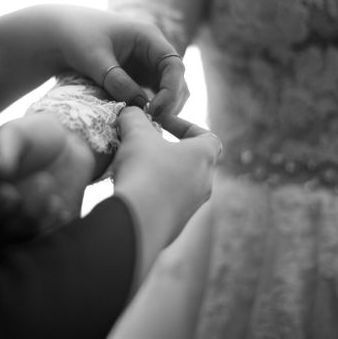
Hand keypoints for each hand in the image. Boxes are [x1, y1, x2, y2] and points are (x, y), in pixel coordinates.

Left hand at [0, 4, 188, 121]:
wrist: (57, 35)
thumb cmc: (75, 38)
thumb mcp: (95, 59)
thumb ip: (117, 81)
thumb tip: (140, 106)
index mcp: (148, 36)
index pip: (174, 65)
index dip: (171, 90)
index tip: (156, 111)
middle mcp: (152, 51)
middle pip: (177, 81)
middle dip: (171, 103)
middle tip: (155, 125)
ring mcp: (146, 66)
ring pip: (168, 92)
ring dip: (163, 109)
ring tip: (148, 127)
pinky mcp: (137, 79)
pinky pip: (152, 97)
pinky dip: (150, 110)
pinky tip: (139, 124)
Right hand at [0, 113, 94, 247]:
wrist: (70, 145)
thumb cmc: (33, 137)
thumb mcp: (16, 134)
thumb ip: (4, 149)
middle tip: (13, 193)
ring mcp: (17, 227)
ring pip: (13, 242)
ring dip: (28, 218)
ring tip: (46, 183)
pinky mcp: (44, 234)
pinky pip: (42, 244)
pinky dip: (50, 226)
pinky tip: (59, 203)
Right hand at [110, 107, 221, 281]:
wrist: (137, 223)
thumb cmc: (144, 170)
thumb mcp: (135, 133)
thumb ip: (134, 116)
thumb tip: (130, 111)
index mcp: (204, 157)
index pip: (207, 136)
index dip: (185, 125)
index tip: (161, 123)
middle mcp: (204, 183)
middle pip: (192, 160)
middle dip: (168, 150)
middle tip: (144, 145)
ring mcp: (192, 208)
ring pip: (179, 184)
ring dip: (159, 173)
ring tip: (132, 168)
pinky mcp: (175, 226)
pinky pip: (166, 205)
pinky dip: (151, 196)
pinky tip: (129, 191)